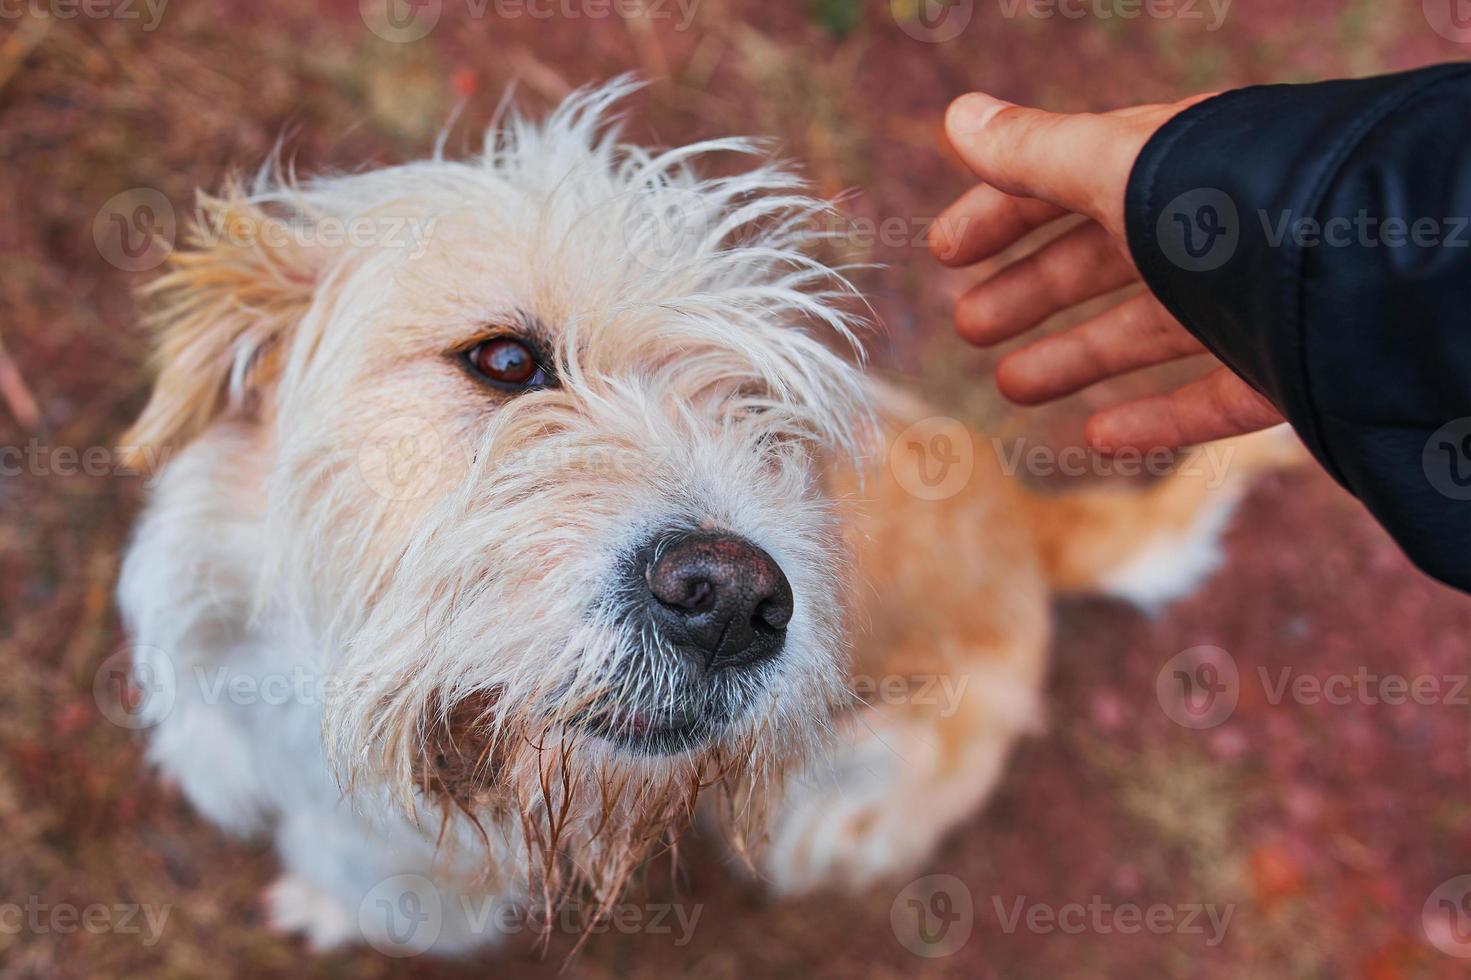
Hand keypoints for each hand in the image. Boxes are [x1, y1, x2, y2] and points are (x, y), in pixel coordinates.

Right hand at [931, 92, 1284, 451]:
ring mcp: (1243, 302)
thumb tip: (957, 116)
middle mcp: (1204, 230)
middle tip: (967, 326)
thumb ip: (1036, 153)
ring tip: (1011, 386)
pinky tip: (1096, 437)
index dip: (1000, 215)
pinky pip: (1205, 398)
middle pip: (1100, 261)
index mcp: (1167, 170)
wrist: (1360, 270)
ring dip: (1073, 356)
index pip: (1067, 185)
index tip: (943, 254)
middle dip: (1029, 291)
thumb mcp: (1118, 173)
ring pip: (1143, 332)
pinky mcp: (1277, 369)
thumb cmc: (1234, 203)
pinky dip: (1150, 419)